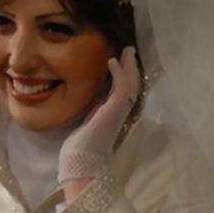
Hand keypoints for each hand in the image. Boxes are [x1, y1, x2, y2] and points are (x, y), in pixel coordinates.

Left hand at [58, 46, 139, 196]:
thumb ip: (92, 110)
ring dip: (129, 66)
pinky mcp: (114, 110)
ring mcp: (118, 111)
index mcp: (114, 115)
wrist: (81, 162)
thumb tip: (89, 100)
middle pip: (132, 85)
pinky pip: (122, 88)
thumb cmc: (80, 147)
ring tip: (127, 51)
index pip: (124, 92)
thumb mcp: (88, 122)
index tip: (122, 61)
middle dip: (131, 67)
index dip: (125, 76)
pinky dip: (119, 74)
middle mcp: (120, 112)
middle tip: (130, 50)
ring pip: (131, 84)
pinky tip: (113, 62)